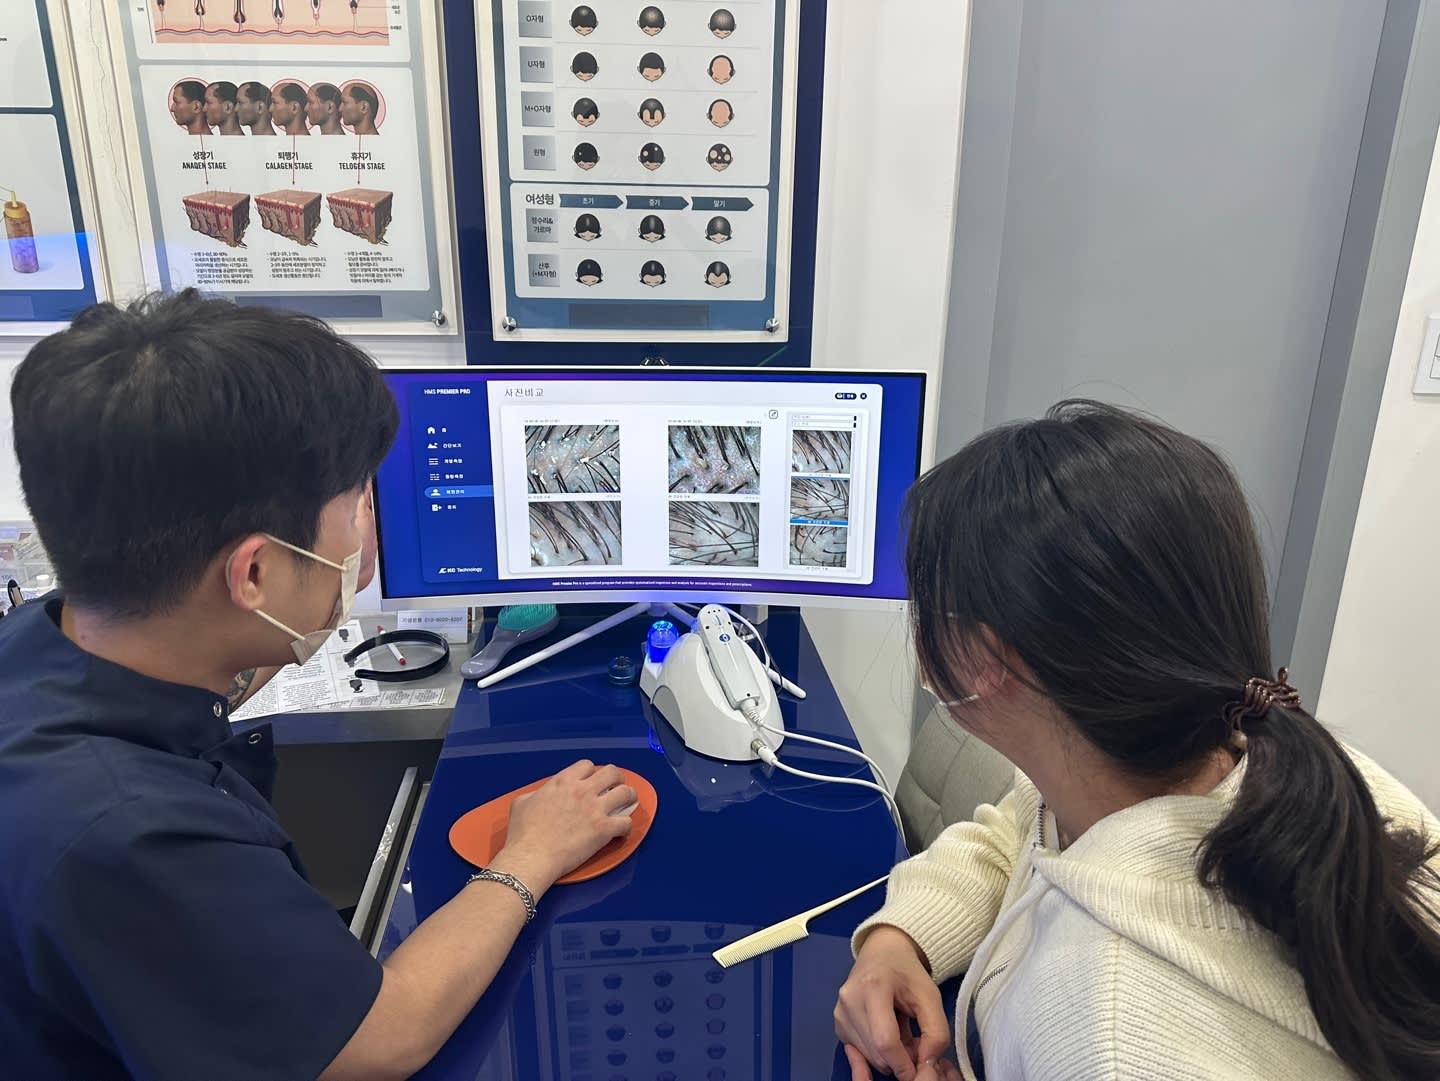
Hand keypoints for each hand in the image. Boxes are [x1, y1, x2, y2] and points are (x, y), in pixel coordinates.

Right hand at [494, 760, 634, 891]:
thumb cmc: (523, 834)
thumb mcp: (521, 802)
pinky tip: (622, 830)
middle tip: (616, 787)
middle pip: (612, 772)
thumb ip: (537, 793)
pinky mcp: (604, 829)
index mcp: (563, 781)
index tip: (593, 781)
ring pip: (625, 792)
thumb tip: (541, 795)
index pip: (587, 765)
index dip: (592, 772)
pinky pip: (626, 822)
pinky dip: (626, 826)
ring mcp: (596, 808)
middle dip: (617, 778)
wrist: (531, 857)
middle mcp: (582, 790)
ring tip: (628, 803)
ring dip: (629, 797)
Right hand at [835, 925, 950, 1080]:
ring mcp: (839, 1012)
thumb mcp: (931, 995)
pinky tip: (885, 1031)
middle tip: (915, 1043)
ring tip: (901, 1033)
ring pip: (868, 1056)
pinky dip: (876, 1051)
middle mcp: (849, 1001)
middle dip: (899, 1059)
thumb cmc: (907, 971)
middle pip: (875, 1053)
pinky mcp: (837, 1023)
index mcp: (873, 987)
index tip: (920, 1070)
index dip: (903, 1063)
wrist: (882, 952)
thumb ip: (936, 1031)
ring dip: (888, 1056)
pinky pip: (859, 1051)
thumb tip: (928, 1063)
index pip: (884, 1040)